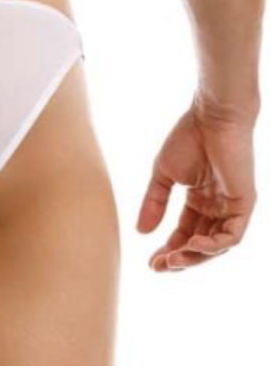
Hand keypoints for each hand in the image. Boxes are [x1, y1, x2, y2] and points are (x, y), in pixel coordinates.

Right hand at [137, 93, 257, 271]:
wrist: (210, 118)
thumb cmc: (187, 139)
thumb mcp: (162, 176)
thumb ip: (154, 203)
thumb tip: (141, 232)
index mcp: (199, 200)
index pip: (185, 233)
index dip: (168, 249)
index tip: (150, 262)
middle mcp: (217, 208)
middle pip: (200, 245)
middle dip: (180, 259)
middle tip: (159, 267)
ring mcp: (231, 207)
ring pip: (216, 246)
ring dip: (195, 257)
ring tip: (173, 261)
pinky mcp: (244, 205)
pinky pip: (232, 236)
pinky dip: (214, 246)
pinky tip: (193, 246)